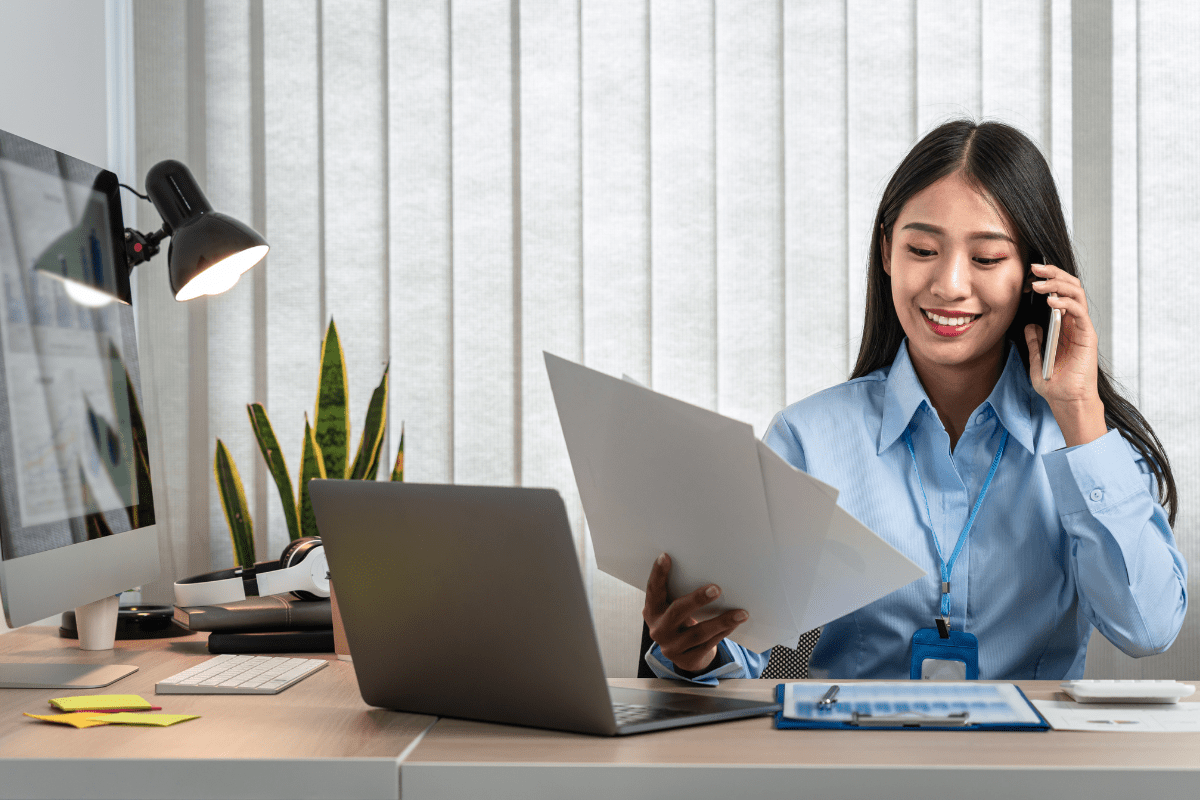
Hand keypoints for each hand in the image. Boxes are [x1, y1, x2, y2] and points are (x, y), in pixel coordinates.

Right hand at [642, 553, 747, 673]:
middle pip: (677, 612)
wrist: (685, 653)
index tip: (666, 556)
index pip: (653, 591)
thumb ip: (679, 593)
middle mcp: (658, 630)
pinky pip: (708, 644)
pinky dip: (723, 632)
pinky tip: (736, 623)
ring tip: (741, 613)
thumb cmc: (682, 621)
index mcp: (652, 611)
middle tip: (716, 589)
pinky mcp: (687, 660)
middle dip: (697, 600)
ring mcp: (671, 648)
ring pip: (698, 633)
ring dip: (721, 621)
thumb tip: (706, 567)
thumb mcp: (674, 607)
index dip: (658, 574)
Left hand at [1024, 262, 1106, 445]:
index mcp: (1063, 326)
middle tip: (1034, 268)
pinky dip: (1066, 302)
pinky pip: (1079, 312)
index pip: (1058, 294)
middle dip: (1052, 274)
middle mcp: (1074, 323)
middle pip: (1069, 287)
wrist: (1067, 402)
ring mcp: (1082, 328)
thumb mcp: (1037, 360)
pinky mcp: (1087, 335)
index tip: (1026, 277)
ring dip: (1057, 284)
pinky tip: (1051, 301)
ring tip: (1038, 283)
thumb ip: (1035, 342)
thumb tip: (1029, 326)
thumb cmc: (1055, 385)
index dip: (1045, 282)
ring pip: (1076, 294)